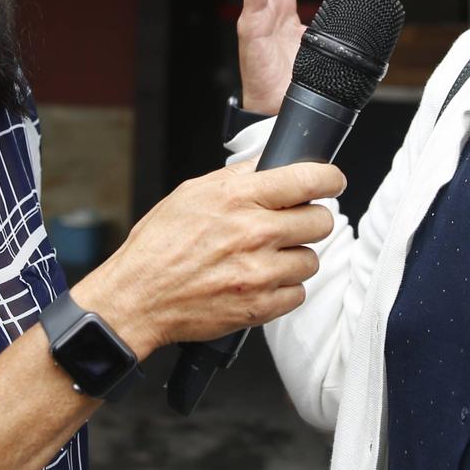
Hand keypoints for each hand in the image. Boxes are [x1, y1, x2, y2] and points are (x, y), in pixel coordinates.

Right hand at [71, 160, 342, 356]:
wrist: (137, 297)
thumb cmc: (158, 245)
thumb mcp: (192, 193)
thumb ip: (237, 178)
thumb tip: (271, 163)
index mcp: (238, 198)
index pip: (309, 179)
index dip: (330, 179)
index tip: (332, 182)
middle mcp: (254, 232)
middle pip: (321, 221)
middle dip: (310, 220)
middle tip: (292, 224)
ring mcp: (260, 272)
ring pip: (311, 259)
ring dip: (294, 258)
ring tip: (265, 258)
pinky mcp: (260, 306)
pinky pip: (298, 293)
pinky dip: (283, 288)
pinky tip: (259, 281)